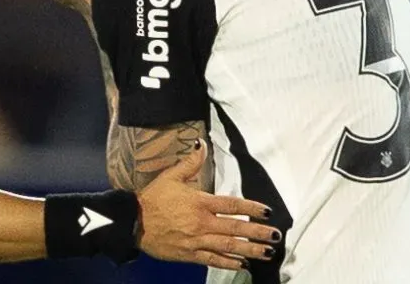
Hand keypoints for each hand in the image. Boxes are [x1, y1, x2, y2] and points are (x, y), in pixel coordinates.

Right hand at [136, 140, 280, 270]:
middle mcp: (202, 222)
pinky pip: (213, 259)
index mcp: (200, 202)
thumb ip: (190, 163)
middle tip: (276, 236)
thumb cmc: (152, 198)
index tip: (267, 212)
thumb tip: (201, 144)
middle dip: (258, 232)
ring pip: (228, 246)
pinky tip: (242, 264)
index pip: (232, 204)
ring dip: (249, 250)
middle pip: (236, 227)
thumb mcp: (170, 177)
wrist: (133, 222)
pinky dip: (228, 262)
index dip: (252, 208)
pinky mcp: (189, 254)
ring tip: (266, 253)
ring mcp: (197, 240)